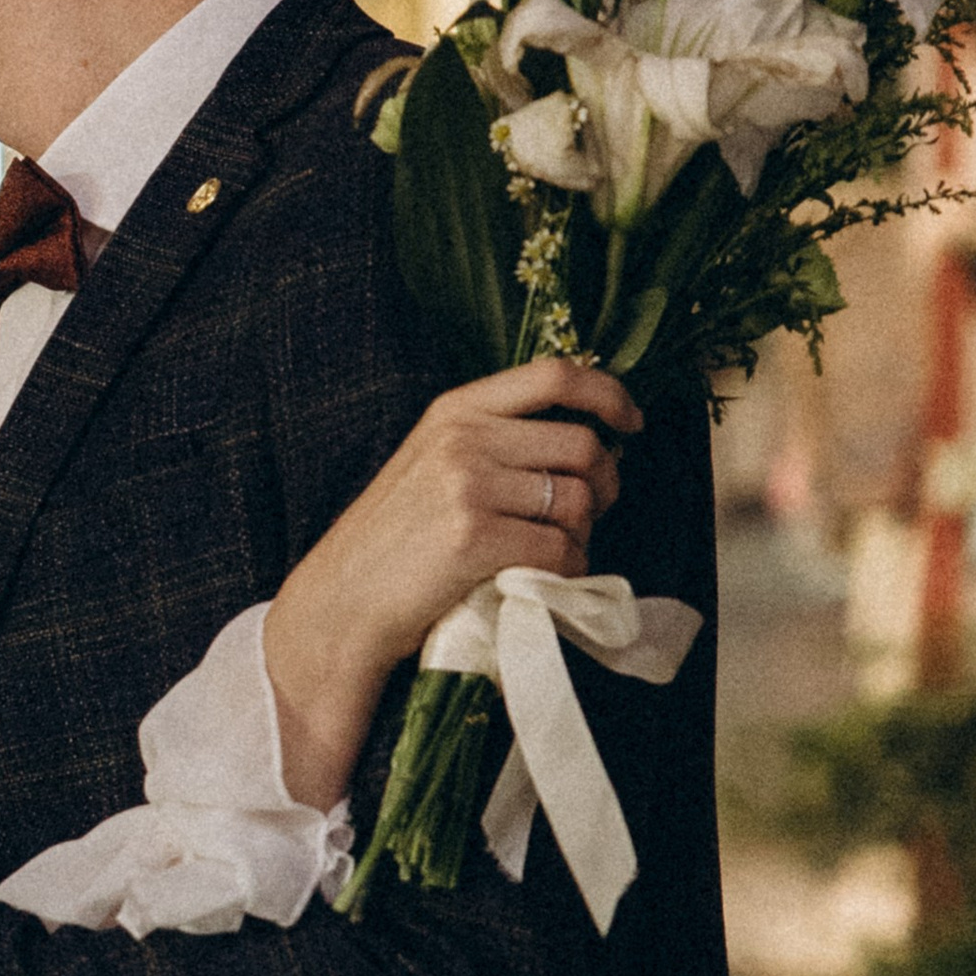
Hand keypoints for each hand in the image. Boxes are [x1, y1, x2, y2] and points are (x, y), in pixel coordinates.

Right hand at [263, 358, 641, 809]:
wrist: (343, 600)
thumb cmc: (395, 540)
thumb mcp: (435, 462)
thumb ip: (496, 439)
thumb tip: (591, 440)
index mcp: (456, 409)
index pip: (553, 375)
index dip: (607, 394)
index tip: (631, 422)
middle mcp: (463, 437)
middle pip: (582, 445)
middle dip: (607, 485)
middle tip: (591, 515)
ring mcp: (469, 485)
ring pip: (579, 501)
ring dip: (583, 536)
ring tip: (552, 553)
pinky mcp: (477, 538)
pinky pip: (562, 549)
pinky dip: (565, 571)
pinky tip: (537, 579)